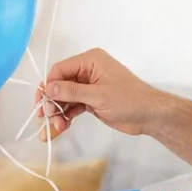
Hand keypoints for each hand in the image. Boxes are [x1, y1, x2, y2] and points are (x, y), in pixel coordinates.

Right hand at [37, 48, 165, 140]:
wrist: (149, 116)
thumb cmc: (129, 100)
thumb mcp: (98, 96)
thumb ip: (71, 91)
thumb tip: (48, 87)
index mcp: (90, 61)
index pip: (60, 70)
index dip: (48, 86)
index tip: (41, 103)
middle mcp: (87, 71)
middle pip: (60, 84)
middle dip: (52, 102)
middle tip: (46, 119)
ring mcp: (89, 86)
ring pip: (65, 98)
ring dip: (57, 113)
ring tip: (54, 129)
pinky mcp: (91, 100)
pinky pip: (73, 106)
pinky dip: (66, 116)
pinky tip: (61, 128)